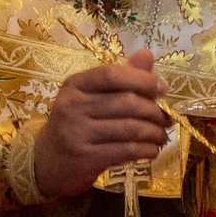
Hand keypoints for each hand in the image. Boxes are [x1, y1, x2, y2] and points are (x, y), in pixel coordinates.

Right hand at [34, 50, 169, 200]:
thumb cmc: (76, 124)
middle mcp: (72, 106)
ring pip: (129, 128)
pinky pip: (125, 150)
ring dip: (154, 133)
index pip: (111, 75)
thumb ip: (121, 78)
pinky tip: (153, 150)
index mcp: (75, 85)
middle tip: (168, 119)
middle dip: (154, 111)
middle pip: (125, 103)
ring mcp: (77, 132)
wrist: (48, 162)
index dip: (142, 79)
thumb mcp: (91, 97)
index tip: (163, 89)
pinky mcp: (85, 157)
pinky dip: (145, 150)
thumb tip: (147, 54)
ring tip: (162, 135)